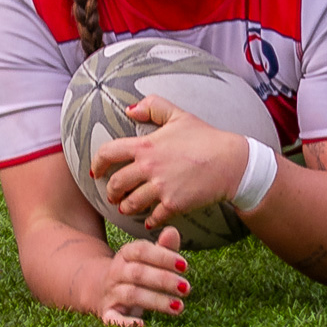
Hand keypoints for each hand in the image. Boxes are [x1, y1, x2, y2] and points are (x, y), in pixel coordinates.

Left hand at [91, 95, 248, 233]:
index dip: (98, 163)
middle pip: (116, 185)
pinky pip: (151, 218)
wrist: (229, 162)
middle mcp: (149, 168)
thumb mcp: (178, 114)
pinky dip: (149, 220)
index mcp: (146, 145)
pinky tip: (151, 218)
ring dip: (126, 207)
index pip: (109, 153)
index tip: (96, 171)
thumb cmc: (204, 137)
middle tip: (114, 195)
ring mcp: (160, 188)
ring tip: (129, 207)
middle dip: (111, 192)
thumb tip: (129, 110)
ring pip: (129, 205)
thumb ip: (152, 106)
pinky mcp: (172, 205)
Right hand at [94, 225, 190, 326]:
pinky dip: (126, 323)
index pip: (142, 250)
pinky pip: (113, 318)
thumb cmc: (134, 270)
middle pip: (138, 273)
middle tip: (186, 288)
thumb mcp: (147, 257)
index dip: (163, 257)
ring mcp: (110, 293)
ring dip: (156, 301)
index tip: (185, 266)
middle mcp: (116, 271)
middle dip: (164, 280)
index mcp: (126, 253)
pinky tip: (143, 325)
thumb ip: (162, 247)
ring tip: (179, 306)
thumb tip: (172, 231)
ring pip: (131, 295)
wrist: (100, 288)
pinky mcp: (107, 313)